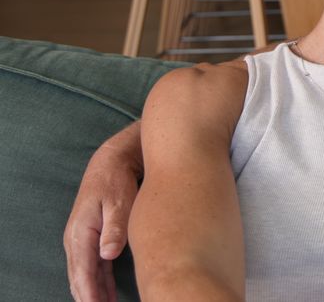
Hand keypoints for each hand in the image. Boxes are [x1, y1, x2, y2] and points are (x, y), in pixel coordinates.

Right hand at [64, 125, 142, 301]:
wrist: (111, 163)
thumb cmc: (116, 182)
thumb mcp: (119, 203)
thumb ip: (115, 229)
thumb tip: (108, 255)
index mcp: (80, 233)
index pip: (83, 271)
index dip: (89, 293)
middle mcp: (76, 239)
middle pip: (80, 277)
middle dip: (89, 297)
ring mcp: (82, 240)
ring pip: (85, 274)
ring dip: (93, 293)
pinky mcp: (91, 238)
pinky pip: (92, 267)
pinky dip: (98, 282)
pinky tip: (106, 295)